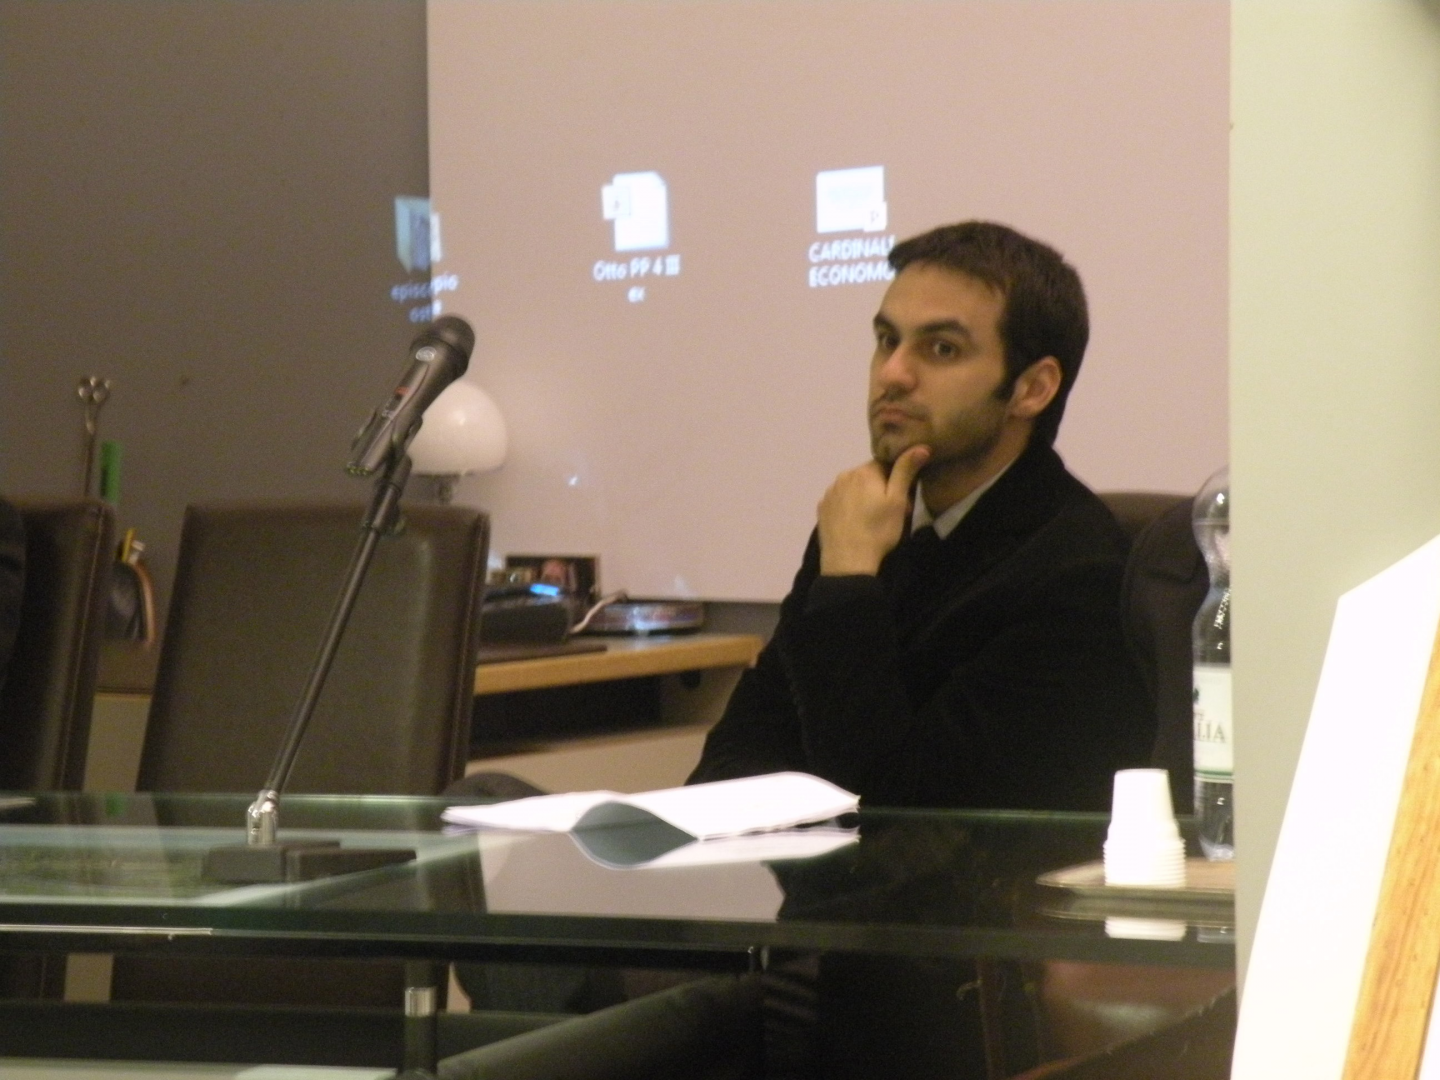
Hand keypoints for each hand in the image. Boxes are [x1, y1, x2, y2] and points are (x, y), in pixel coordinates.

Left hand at [818, 445, 930, 575]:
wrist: (847, 561)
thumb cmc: (878, 530)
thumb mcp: (897, 501)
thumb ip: (905, 470)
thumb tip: (920, 446)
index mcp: (864, 471)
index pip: (885, 464)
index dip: (897, 480)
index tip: (904, 500)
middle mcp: (844, 475)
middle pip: (868, 476)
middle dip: (881, 489)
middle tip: (892, 513)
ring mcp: (830, 492)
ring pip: (853, 488)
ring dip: (864, 497)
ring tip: (873, 521)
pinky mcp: (822, 508)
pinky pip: (840, 500)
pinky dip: (849, 507)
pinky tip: (855, 524)